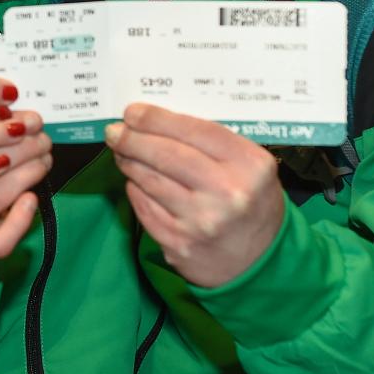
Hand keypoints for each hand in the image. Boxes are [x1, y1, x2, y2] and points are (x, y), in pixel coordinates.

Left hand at [106, 103, 283, 287]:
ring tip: (121, 151)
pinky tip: (135, 181)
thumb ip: (216, 143)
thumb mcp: (251, 166)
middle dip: (133, 139)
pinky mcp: (178, 243)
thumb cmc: (252, 202)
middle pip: (167, 155)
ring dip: (130, 162)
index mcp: (250, 166)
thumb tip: (160, 121)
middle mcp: (226, 193)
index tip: (133, 112)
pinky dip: (136, 189)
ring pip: (150, 180)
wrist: (260, 262)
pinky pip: (145, 207)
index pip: (195, 131)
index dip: (158, 119)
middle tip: (114, 130)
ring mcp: (200, 221)